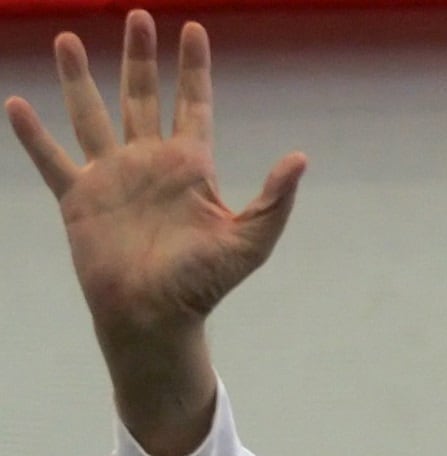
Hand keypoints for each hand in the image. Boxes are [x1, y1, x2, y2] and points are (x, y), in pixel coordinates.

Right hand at [5, 10, 306, 455]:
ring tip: (67, 38)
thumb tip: (301, 157)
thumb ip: (274, 199)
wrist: (153, 316)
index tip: (193, 28)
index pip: (193, 103)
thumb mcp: (250, 241)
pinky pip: (52, 159)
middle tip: (137, 15)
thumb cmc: (203, 284)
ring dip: (80, 77)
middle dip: (140, 56)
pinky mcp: (79, 198)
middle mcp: (150, 163)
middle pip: (143, 96)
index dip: (194, 67)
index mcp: (191, 166)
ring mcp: (113, 177)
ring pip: (92, 114)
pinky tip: (16, 103)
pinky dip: (33, 134)